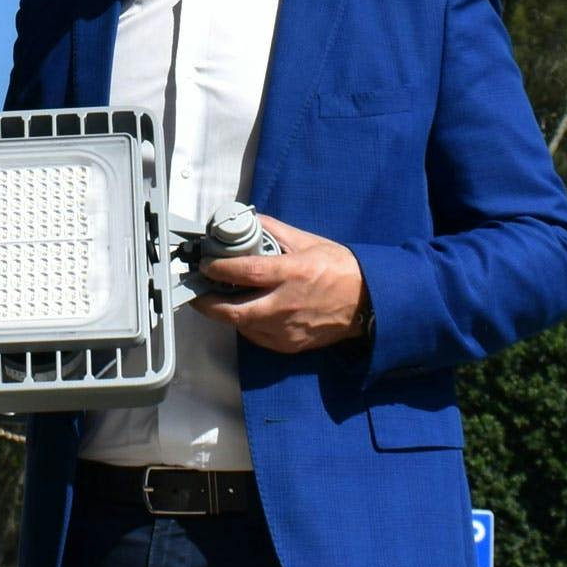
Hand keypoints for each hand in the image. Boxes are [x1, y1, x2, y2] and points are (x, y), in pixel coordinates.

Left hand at [191, 214, 368, 353]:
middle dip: (208, 303)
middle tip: (197, 292)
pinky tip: (245, 312)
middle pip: (234, 311)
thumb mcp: (308, 241)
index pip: (246, 273)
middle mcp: (287, 304)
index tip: (206, 264)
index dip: (220, 269)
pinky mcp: (291, 345)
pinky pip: (258, 337)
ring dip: (226, 314)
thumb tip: (248, 222)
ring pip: (243, 326)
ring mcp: (288, 329)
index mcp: (292, 273)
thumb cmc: (340, 269)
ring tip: (218, 299)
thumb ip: (275, 231)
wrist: (369, 302)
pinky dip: (246, 325)